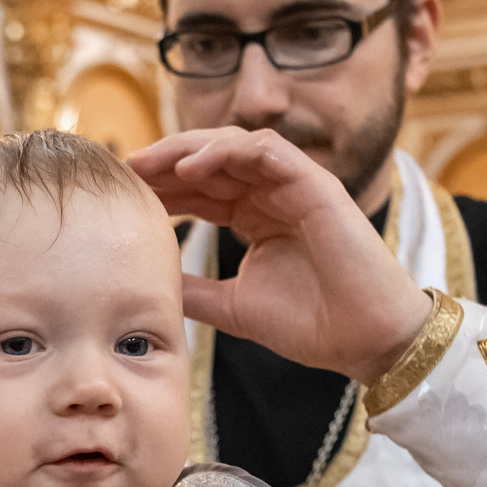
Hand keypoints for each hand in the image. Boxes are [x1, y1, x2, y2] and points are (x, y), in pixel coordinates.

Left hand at [129, 127, 429, 384]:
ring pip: (233, 145)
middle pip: (209, 160)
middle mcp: (272, 194)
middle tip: (123, 171)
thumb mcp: (233, 306)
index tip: (120, 196)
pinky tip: (190, 169)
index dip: (160, 187)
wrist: (365, 341)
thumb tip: (147, 284)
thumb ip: (193, 290)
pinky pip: (266, 149)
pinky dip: (226, 152)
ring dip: (187, 149)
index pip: (200, 189)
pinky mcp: (315, 183)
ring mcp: (295, 184)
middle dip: (163, 162)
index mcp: (255, 217)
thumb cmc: (312, 325)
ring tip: (148, 165)